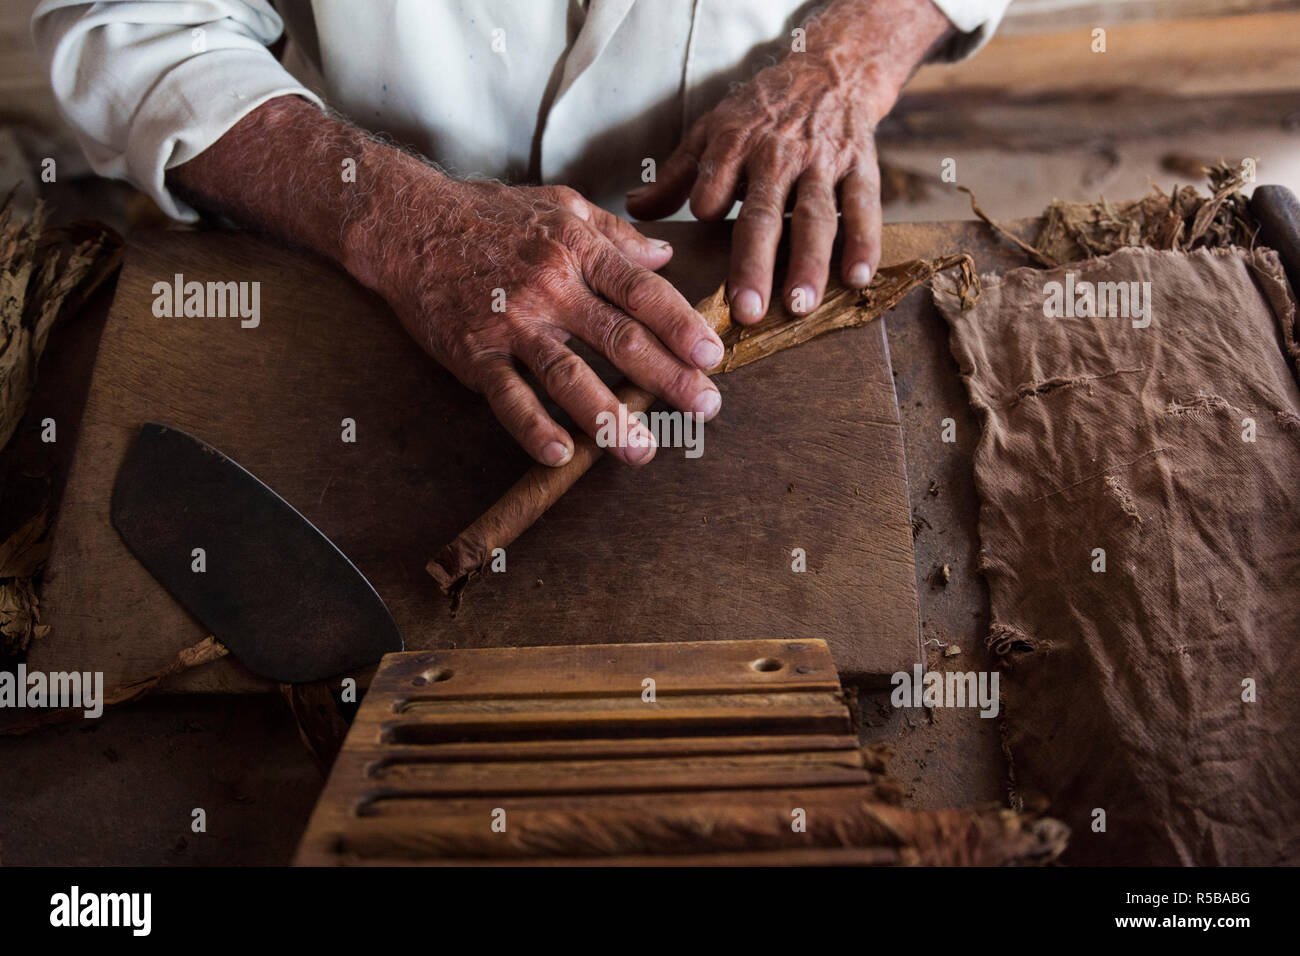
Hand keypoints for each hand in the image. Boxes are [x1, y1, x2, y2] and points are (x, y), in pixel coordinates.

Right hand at [381, 180, 723, 466]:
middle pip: (620, 338)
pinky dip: (532, 425)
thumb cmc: (490, 215)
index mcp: (577, 250)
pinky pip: (507, 395)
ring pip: (568, 375)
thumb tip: (665, 256)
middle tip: (705, 408)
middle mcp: (550, 287)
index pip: (642, 292)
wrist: (410, 224)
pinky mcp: (474, 351)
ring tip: (641, 450)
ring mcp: (511, 322)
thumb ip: (615, 234)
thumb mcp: (559, 205)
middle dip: (668, 377)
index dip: (680, 325)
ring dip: (609, 417)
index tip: (711, 355)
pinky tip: (559, 452)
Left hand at [626, 0, 950, 322]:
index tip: (695, 250)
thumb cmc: (760, 112)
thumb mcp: (711, 131)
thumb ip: (675, 176)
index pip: (710, 191)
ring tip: (800, 304)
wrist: (829, 70)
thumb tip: (633, 208)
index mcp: (734, 146)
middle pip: (763, 215)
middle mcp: (778, 155)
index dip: (705, 213)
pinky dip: (863, 242)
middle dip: (754, 265)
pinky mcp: (860, 165)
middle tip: (747, 310)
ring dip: (809, 263)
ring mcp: (822, 162)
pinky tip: (857, 278)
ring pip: (815, 217)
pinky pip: (863, 207)